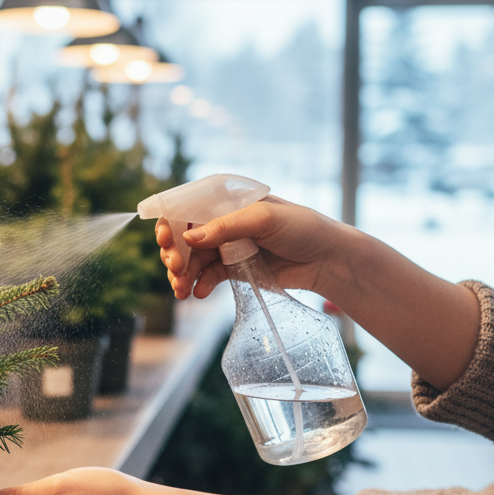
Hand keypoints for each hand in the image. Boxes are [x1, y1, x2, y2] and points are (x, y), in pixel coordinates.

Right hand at [156, 195, 351, 300]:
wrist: (328, 259)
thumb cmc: (301, 228)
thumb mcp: (264, 219)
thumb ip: (226, 227)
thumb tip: (190, 238)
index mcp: (226, 201)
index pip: (187, 208)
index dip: (170, 224)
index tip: (165, 241)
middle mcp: (222, 222)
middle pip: (184, 237)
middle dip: (175, 254)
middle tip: (176, 270)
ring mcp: (227, 246)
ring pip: (192, 260)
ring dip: (182, 275)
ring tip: (182, 291)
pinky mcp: (234, 268)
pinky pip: (208, 276)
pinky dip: (199, 285)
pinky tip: (198, 293)